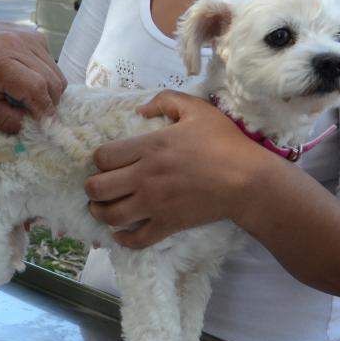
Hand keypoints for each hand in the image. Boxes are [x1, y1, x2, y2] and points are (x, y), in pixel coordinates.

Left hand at [0, 12, 65, 133]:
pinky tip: (27, 78)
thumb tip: (31, 127)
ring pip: (57, 74)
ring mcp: (30, 37)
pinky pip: (52, 64)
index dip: (45, 111)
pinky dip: (46, 77)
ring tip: (30, 97)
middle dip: (49, 104)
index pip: (36, 88)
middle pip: (52, 82)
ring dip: (50, 92)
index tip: (45, 127)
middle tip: (36, 114)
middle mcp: (18, 45)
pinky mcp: (36, 36)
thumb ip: (4, 119)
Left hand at [84, 90, 269, 248]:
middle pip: (97, 188)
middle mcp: (144, 177)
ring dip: (100, 212)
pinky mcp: (167, 225)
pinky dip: (124, 239)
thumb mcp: (196, 109)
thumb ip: (165, 101)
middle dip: (92, 188)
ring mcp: (154, 204)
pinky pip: (136, 239)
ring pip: (110, 215)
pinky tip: (120, 234)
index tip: (106, 161)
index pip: (102, 157)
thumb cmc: (223, 142)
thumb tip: (140, 110)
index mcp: (148, 147)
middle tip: (98, 185)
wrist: (248, 180)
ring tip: (101, 208)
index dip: (99, 160)